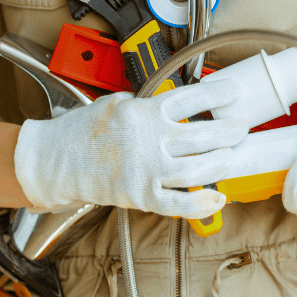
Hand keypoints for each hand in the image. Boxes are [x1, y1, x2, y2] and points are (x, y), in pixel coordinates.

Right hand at [13, 80, 245, 218]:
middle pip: (202, 136)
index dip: (218, 94)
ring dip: (221, 163)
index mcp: (143, 113)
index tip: (235, 92)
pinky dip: (202, 204)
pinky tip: (218, 198)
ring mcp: (146, 171)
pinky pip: (180, 204)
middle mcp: (148, 141)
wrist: (56, 162)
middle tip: (241, 128)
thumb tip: (177, 106)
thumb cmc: (82, 133)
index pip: (190, 98)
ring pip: (198, 170)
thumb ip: (147, 105)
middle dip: (229, 131)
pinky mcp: (141, 197)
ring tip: (231, 156)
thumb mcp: (115, 104)